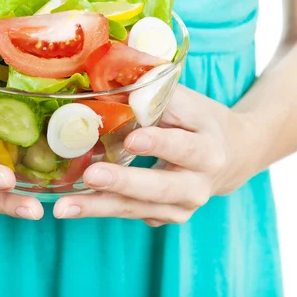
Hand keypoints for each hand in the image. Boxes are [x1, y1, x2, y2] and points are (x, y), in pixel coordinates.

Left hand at [53, 85, 256, 224]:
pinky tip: (72, 206)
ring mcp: (182, 207)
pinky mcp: (165, 218)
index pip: (184, 147)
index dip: (158, 145)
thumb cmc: (199, 122)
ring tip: (64, 207)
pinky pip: (130, 214)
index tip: (131, 139)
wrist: (232, 157)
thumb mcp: (187, 103)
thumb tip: (106, 78)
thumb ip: (153, 94)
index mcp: (209, 150)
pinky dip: (100, 209)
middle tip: (90, 176)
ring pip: (139, 208)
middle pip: (160, 187)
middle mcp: (199, 185)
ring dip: (99, 207)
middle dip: (123, 182)